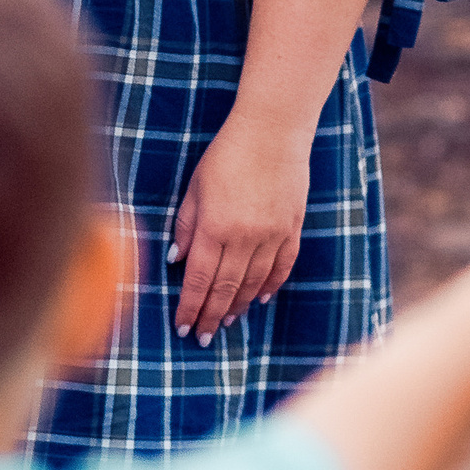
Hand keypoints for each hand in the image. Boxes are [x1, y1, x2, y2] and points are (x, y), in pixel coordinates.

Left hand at [170, 113, 312, 340]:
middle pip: (226, 288)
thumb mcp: (195, 187)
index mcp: (215, 227)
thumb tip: (176, 260)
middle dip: (212, 316)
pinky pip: (282, 267)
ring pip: (254, 283)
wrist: (273, 131)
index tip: (183, 328)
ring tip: (227, 322)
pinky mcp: (293, 229)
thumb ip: (185, 226)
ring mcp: (272, 235)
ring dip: (238, 306)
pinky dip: (270, 287)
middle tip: (203, 337)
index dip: (190, 307)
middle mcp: (245, 237)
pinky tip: (259, 299)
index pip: (200, 279)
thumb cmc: (226, 155)